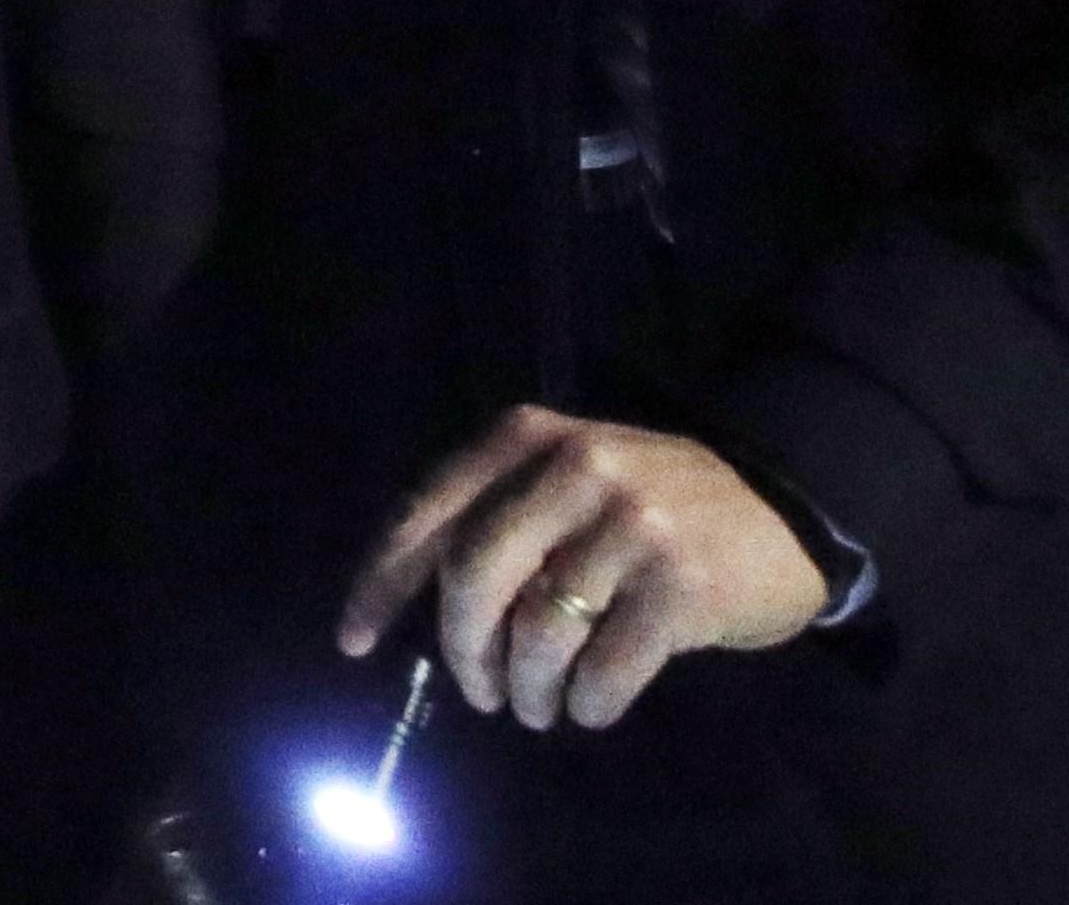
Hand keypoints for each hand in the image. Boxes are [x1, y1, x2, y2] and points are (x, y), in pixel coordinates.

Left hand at [337, 403, 829, 729]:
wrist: (788, 510)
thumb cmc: (653, 505)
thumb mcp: (566, 477)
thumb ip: (496, 516)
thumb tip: (412, 605)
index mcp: (524, 435)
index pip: (426, 514)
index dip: (381, 585)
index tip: (355, 642)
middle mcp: (574, 468)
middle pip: (473, 576)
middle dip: (462, 650)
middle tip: (479, 692)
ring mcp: (633, 526)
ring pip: (538, 629)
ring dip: (528, 687)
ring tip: (537, 706)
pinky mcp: (683, 587)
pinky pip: (605, 667)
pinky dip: (587, 702)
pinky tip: (590, 707)